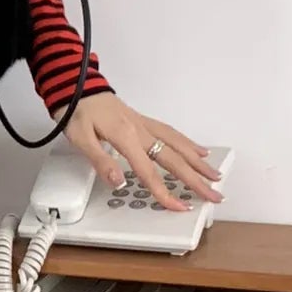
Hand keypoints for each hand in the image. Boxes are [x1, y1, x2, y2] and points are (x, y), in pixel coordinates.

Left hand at [62, 96, 221, 214]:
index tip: (180, 206)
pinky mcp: (143, 120)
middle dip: (196, 180)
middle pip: (174, 159)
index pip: (149, 172)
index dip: (164, 192)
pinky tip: (199, 151)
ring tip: (215, 176)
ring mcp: (144, 125)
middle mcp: (141, 131)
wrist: (76, 84)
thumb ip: (100, 161)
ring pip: (178, 145)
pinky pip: (172, 133)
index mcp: (126, 138)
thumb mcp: (80, 139)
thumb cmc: (76, 112)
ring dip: (198, 162)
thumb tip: (119, 182)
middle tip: (215, 195)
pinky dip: (188, 143)